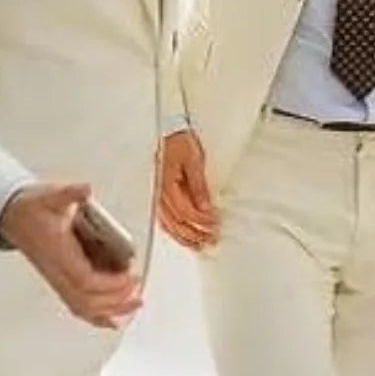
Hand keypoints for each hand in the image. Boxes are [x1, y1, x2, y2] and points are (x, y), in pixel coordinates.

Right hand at [0, 181, 142, 328]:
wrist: (13, 217)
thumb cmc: (32, 209)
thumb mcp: (52, 196)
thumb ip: (70, 194)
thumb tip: (85, 190)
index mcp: (57, 254)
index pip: (85, 280)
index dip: (110, 283)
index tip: (130, 274)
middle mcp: (57, 272)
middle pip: (87, 300)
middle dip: (116, 298)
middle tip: (137, 285)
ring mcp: (58, 280)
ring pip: (84, 308)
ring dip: (111, 310)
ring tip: (134, 304)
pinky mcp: (61, 282)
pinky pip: (78, 306)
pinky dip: (97, 317)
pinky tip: (113, 320)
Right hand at [157, 129, 219, 248]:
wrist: (169, 130)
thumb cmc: (179, 142)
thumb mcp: (194, 161)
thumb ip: (198, 186)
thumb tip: (205, 208)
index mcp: (167, 186)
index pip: (186, 212)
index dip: (201, 221)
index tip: (216, 225)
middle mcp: (160, 194)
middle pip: (176, 223)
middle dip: (195, 235)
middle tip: (211, 240)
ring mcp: (158, 196)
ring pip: (169, 225)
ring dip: (185, 237)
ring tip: (200, 245)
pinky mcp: (160, 195)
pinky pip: (165, 220)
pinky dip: (175, 231)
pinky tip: (184, 236)